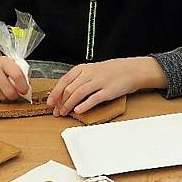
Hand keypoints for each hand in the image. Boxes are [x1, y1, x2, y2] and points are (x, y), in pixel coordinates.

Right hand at [0, 54, 29, 100]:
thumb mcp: (5, 62)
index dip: (23, 86)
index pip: (17, 75)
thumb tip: (27, 87)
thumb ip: (16, 71)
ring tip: (4, 90)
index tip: (25, 91)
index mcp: (3, 61)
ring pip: (2, 97)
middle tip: (16, 94)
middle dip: (15, 96)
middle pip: (9, 91)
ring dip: (5, 97)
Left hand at [46, 57, 167, 114]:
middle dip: (60, 102)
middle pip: (69, 88)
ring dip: (69, 105)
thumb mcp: (92, 70)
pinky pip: (93, 98)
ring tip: (64, 113)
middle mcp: (89, 74)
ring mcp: (99, 82)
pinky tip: (78, 111)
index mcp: (83, 68)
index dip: (55, 92)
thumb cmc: (111, 71)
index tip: (50, 102)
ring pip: (78, 93)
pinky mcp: (108, 91)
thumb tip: (64, 93)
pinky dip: (84, 105)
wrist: (131, 70)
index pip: (64, 80)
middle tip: (56, 111)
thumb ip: (79, 79)